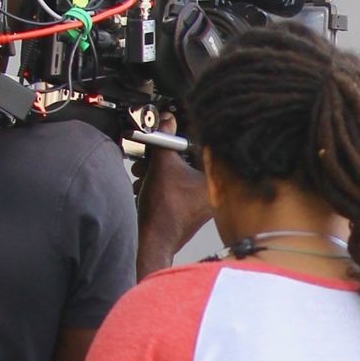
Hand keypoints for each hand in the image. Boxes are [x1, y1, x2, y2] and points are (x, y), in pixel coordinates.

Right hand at [134, 115, 212, 275]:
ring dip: (158, 169)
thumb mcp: (162, 165)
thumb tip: (166, 119)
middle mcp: (214, 192)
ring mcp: (203, 202)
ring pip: (180, 173)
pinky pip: (177, 187)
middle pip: (189, 159)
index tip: (170, 128)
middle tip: (150, 154)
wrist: (154, 240)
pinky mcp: (191, 209)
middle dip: (164, 155)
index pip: (202, 146)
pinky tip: (147, 184)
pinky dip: (161, 182)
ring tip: (144, 172)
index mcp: (215, 180)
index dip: (183, 135)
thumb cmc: (164, 211)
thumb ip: (165, 138)